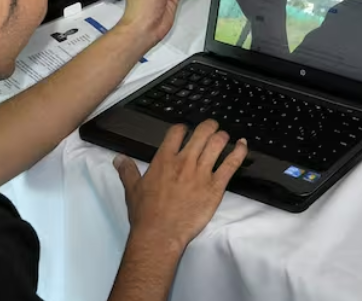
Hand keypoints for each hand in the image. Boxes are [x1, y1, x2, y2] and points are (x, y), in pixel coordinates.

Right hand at [114, 120, 246, 250]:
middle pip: (203, 132)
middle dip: (209, 126)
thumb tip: (119, 159)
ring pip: (218, 143)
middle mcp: (184, 162)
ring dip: (222, 136)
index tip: (186, 130)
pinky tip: (242, 145)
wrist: (159, 234)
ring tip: (223, 136)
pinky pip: (232, 163)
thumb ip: (127, 171)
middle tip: (211, 128)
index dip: (183, 128)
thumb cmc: (145, 215)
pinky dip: (240, 151)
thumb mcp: (132, 190)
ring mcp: (201, 173)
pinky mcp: (216, 186)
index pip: (177, 132)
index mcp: (164, 160)